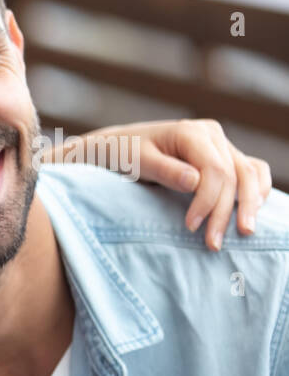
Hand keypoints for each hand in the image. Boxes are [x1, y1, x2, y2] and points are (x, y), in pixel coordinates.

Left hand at [44, 119, 271, 250]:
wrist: (118, 147)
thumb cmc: (123, 154)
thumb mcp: (136, 162)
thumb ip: (165, 171)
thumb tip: (195, 182)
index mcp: (191, 132)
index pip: (215, 170)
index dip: (207, 201)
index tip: (191, 228)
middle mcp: (211, 135)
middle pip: (235, 175)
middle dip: (227, 211)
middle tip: (214, 243)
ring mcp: (220, 144)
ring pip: (249, 173)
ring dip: (250, 204)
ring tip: (244, 232)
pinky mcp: (222, 156)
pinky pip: (251, 171)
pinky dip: (257, 190)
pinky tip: (252, 212)